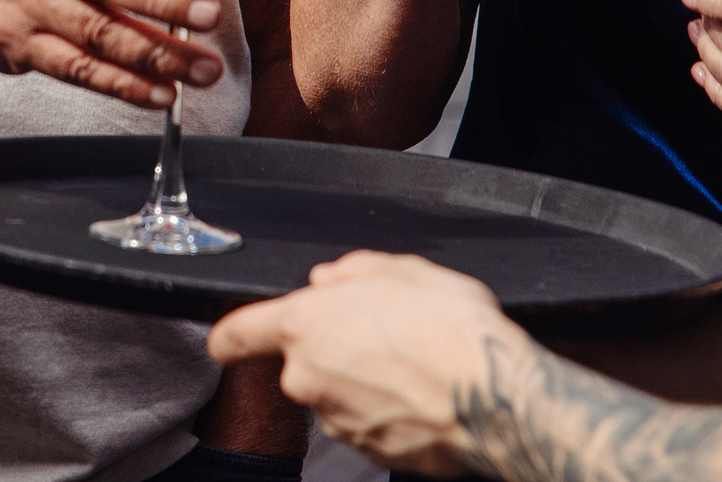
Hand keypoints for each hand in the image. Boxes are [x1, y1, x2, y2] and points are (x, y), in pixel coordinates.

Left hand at [208, 252, 514, 472]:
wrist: (494, 395)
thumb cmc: (449, 328)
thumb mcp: (401, 270)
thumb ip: (351, 271)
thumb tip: (330, 280)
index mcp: (304, 326)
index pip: (236, 334)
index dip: (229, 336)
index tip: (227, 341)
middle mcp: (309, 378)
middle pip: (304, 362)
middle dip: (335, 350)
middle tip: (384, 334)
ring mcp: (338, 421)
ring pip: (339, 394)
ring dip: (366, 382)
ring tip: (416, 363)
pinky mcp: (371, 452)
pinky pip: (370, 424)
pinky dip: (391, 411)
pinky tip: (425, 393)